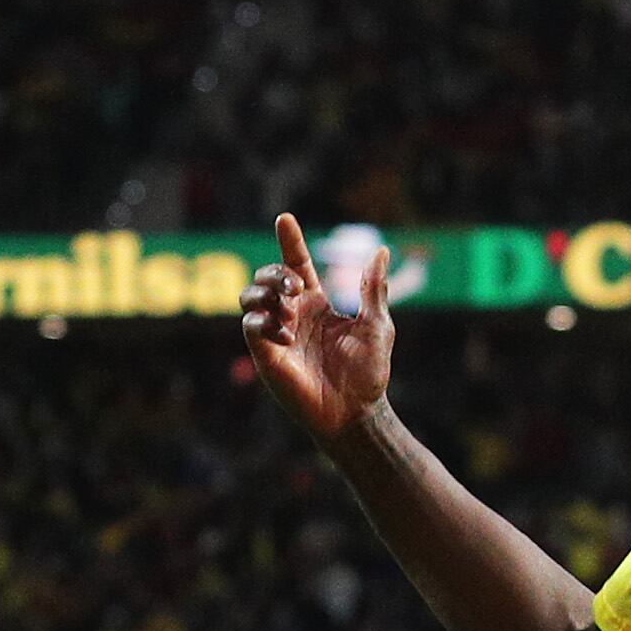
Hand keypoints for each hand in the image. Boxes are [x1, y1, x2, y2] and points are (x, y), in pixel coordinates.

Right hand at [240, 213, 396, 442]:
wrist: (357, 411)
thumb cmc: (368, 372)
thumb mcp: (377, 325)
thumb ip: (373, 289)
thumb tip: (381, 251)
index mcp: (318, 304)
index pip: (297, 264)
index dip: (290, 241)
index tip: (284, 218)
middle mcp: (293, 315)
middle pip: (267, 277)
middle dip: (274, 272)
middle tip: (294, 287)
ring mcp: (277, 334)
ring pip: (249, 297)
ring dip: (265, 293)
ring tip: (288, 308)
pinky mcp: (267, 356)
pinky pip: (251, 328)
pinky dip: (265, 323)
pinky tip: (288, 335)